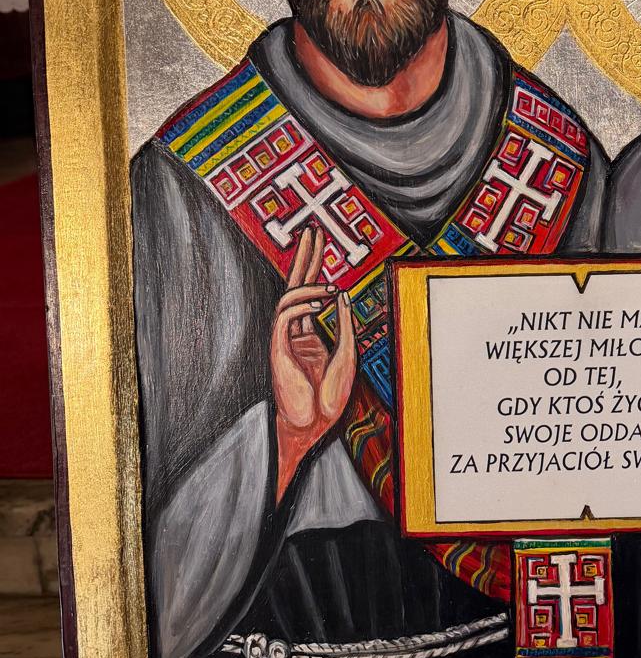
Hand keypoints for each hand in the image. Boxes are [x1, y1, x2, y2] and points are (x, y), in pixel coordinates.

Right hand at [270, 226, 354, 501]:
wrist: (313, 427)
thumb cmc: (328, 399)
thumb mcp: (346, 354)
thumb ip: (343, 324)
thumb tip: (339, 292)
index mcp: (309, 335)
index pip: (311, 293)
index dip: (315, 267)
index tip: (320, 242)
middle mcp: (294, 333)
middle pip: (296, 286)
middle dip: (304, 259)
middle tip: (312, 230)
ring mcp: (284, 340)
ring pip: (288, 298)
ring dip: (307, 285)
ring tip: (328, 285)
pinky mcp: (277, 348)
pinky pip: (284, 316)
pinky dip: (302, 303)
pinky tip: (321, 299)